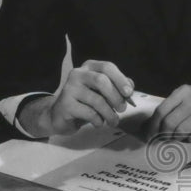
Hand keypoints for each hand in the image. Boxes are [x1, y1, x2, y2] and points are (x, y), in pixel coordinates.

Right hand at [19, 60, 133, 136]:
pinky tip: (99, 123)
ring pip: (97, 100)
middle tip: (122, 109)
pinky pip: (89, 113)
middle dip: (116, 97)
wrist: (60, 115)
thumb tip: (130, 87)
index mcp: (89, 67)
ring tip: (113, 121)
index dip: (120, 79)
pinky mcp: (66, 104)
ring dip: (109, 114)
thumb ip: (117, 87)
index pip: (107, 67)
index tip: (129, 93)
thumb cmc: (85, 102)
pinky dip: (99, 120)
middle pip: (101, 81)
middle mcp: (78, 74)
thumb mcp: (102, 92)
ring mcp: (69, 88)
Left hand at [145, 84, 190, 143]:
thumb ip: (174, 106)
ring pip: (180, 132)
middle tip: (164, 140)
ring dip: (179, 138)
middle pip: (169, 123)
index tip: (148, 135)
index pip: (161, 111)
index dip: (152, 126)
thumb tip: (153, 124)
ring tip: (183, 136)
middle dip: (164, 135)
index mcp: (184, 92)